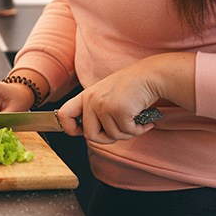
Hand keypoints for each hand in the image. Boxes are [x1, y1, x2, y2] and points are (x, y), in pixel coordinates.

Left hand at [57, 53, 195, 143]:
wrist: (151, 76)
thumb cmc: (131, 88)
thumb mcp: (106, 95)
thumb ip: (95, 111)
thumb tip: (89, 135)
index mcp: (86, 96)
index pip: (64, 114)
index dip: (70, 128)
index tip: (80, 133)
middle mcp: (91, 99)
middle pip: (90, 135)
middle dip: (107, 138)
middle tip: (121, 130)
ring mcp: (103, 105)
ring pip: (111, 136)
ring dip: (127, 133)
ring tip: (135, 121)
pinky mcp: (118, 110)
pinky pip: (126, 132)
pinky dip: (138, 130)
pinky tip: (144, 121)